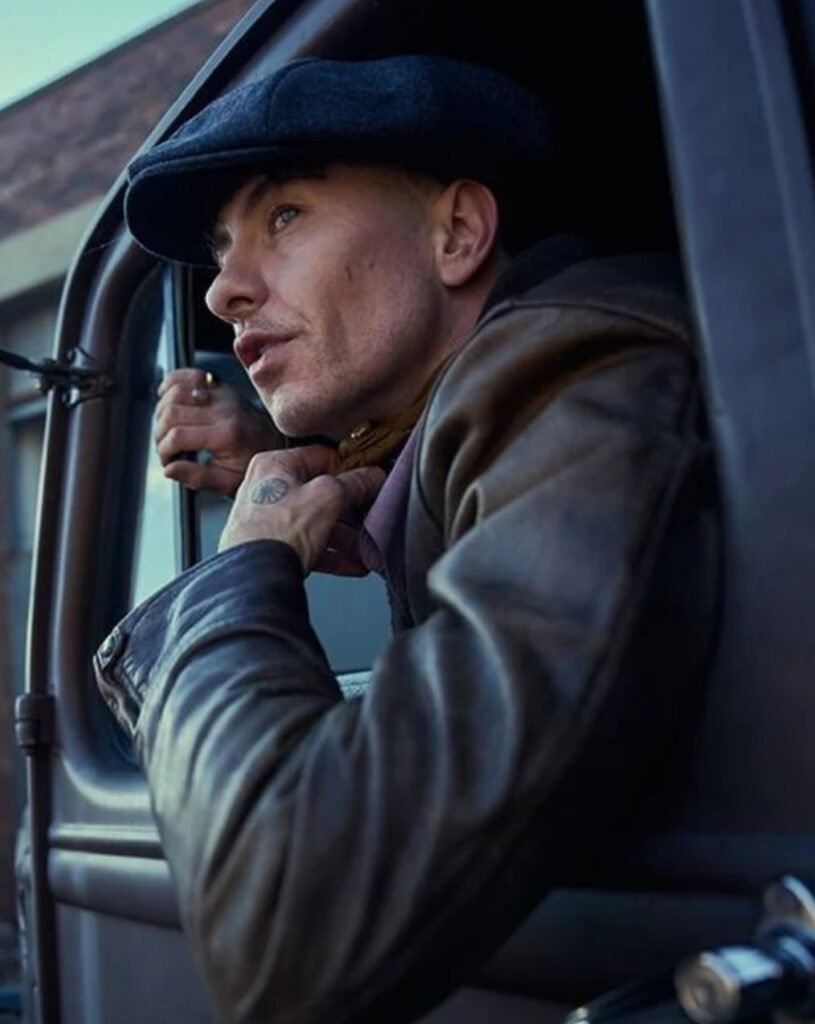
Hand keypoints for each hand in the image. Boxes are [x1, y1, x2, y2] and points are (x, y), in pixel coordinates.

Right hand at [155, 368, 283, 495]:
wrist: (273, 444)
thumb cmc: (251, 464)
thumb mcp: (228, 482)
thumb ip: (197, 477)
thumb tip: (169, 469)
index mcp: (227, 435)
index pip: (178, 435)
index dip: (164, 450)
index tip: (167, 461)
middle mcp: (224, 410)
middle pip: (172, 412)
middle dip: (159, 433)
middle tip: (165, 448)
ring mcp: (222, 395)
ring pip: (175, 392)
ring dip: (161, 411)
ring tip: (166, 430)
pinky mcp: (221, 387)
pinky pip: (189, 375)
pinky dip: (172, 383)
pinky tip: (167, 399)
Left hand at [219, 445, 385, 574]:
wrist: (253, 579)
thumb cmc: (276, 534)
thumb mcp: (328, 498)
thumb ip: (355, 483)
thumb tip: (372, 476)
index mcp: (274, 465)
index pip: (321, 456)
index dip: (350, 468)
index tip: (368, 480)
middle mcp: (265, 489)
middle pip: (319, 493)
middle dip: (349, 510)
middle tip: (369, 515)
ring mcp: (265, 520)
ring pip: (314, 522)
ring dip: (344, 537)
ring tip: (365, 547)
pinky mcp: (268, 548)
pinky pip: (306, 545)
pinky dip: (330, 554)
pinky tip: (352, 563)